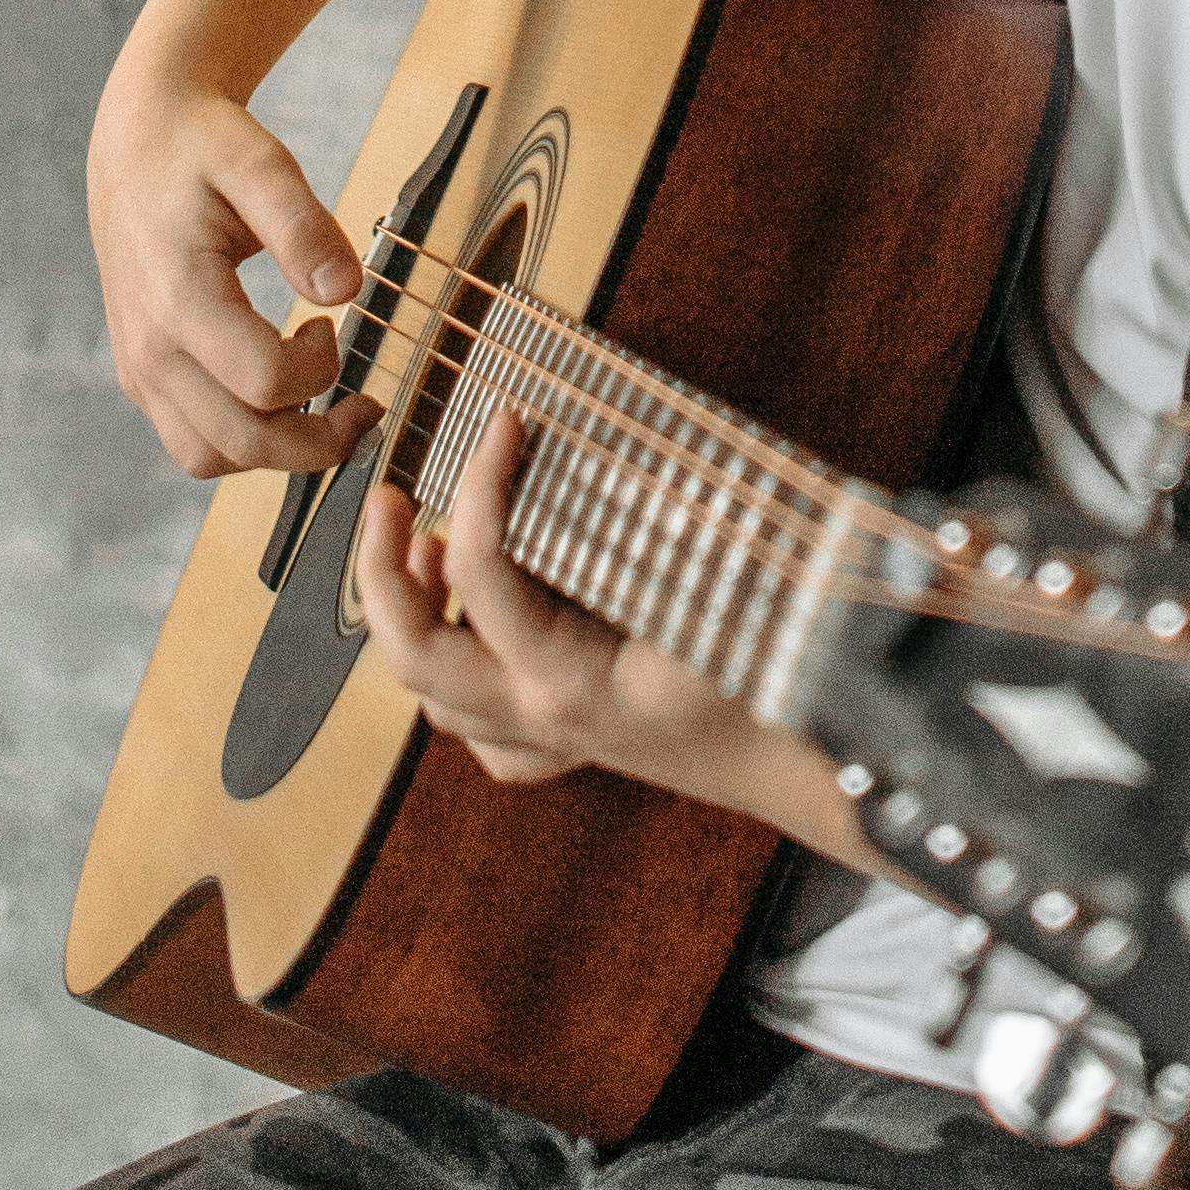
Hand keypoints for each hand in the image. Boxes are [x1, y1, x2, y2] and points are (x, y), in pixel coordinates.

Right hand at [86, 64, 368, 479]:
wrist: (136, 141)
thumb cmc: (201, 147)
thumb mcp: (261, 164)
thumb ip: (304, 227)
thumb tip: (347, 291)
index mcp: (178, 298)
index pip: (264, 382)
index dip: (321, 369)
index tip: (331, 324)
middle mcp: (149, 349)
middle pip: (240, 442)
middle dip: (315, 442)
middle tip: (362, 407)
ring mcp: (139, 368)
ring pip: (207, 457)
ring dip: (273, 451)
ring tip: (316, 403)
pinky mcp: (140, 374)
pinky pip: (189, 440)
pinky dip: (238, 438)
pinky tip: (273, 393)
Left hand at [355, 408, 755, 806]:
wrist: (810, 768)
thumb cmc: (775, 679)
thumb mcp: (723, 584)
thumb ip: (669, 521)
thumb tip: (623, 437)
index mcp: (569, 681)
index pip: (482, 574)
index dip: (481, 485)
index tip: (503, 420)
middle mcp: (543, 719)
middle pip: (413, 658)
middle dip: (378, 575)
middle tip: (390, 497)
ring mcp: (553, 742)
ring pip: (438, 702)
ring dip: (414, 624)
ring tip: (426, 550)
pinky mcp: (574, 747)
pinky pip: (486, 734)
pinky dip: (461, 683)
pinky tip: (478, 633)